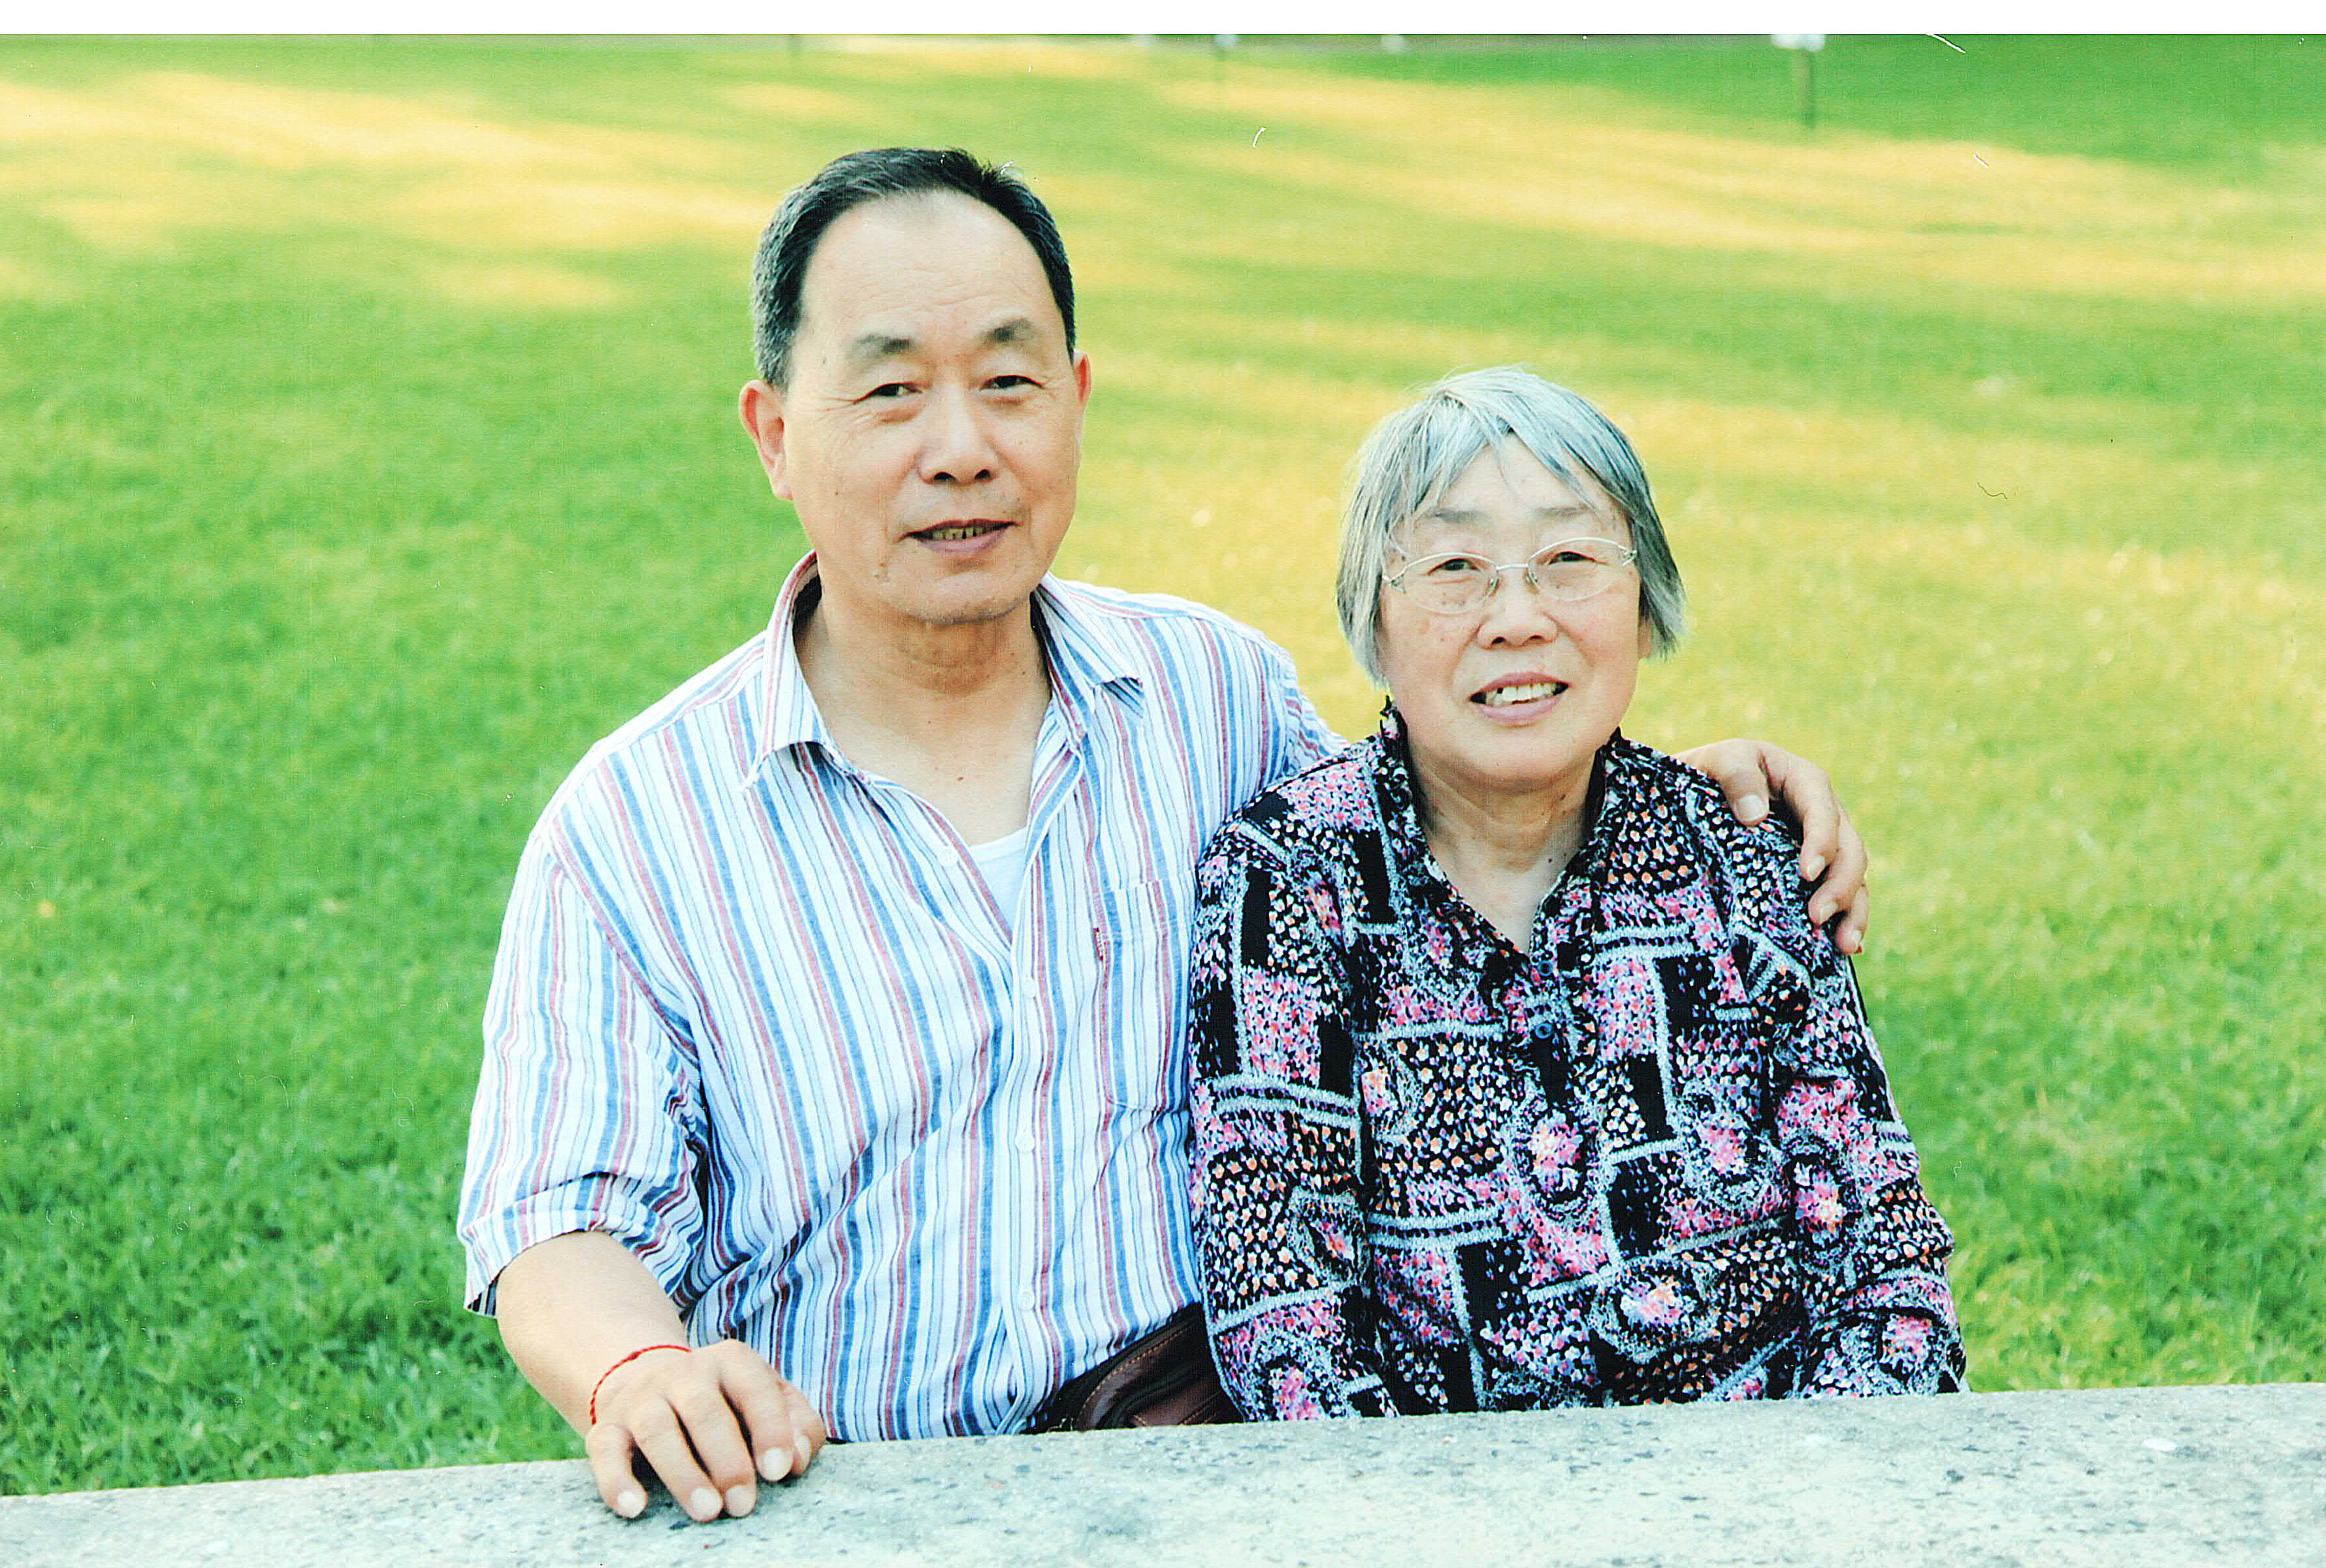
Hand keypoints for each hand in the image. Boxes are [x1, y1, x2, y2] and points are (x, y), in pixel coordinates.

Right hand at [585, 1340, 826, 1521]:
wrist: (652, 1383)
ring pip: (657, 1430)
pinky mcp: (608, 1426)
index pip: (755, 1389)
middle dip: (727, 1461)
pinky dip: (616, 1480)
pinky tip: (634, 1507)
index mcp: (731, 1361)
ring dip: (683, 1474)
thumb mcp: (769, 1401)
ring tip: (707, 1512)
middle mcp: (684, 1373)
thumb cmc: (729, 1403)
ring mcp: (642, 1398)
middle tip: (743, 1505)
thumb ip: (797, 1425)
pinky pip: (605, 1450)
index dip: (769, 1429)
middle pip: (705, 1412)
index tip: (779, 1471)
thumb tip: (796, 1460)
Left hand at [1674, 738, 1869, 953]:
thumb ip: (1736, 776)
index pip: (1822, 809)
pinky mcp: (1812, 872)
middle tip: (1816, 916)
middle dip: (1840, 884)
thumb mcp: (1717, 761)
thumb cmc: (1706, 773)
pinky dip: (1847, 918)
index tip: (1806, 873)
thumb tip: (1755, 816)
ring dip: (1852, 910)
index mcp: (1803, 780)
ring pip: (1853, 876)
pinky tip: (1845, 947)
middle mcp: (1822, 813)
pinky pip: (1841, 894)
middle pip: (1848, 848)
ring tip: (1844, 944)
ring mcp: (1821, 845)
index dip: (1821, 841)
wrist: (1690, 796)